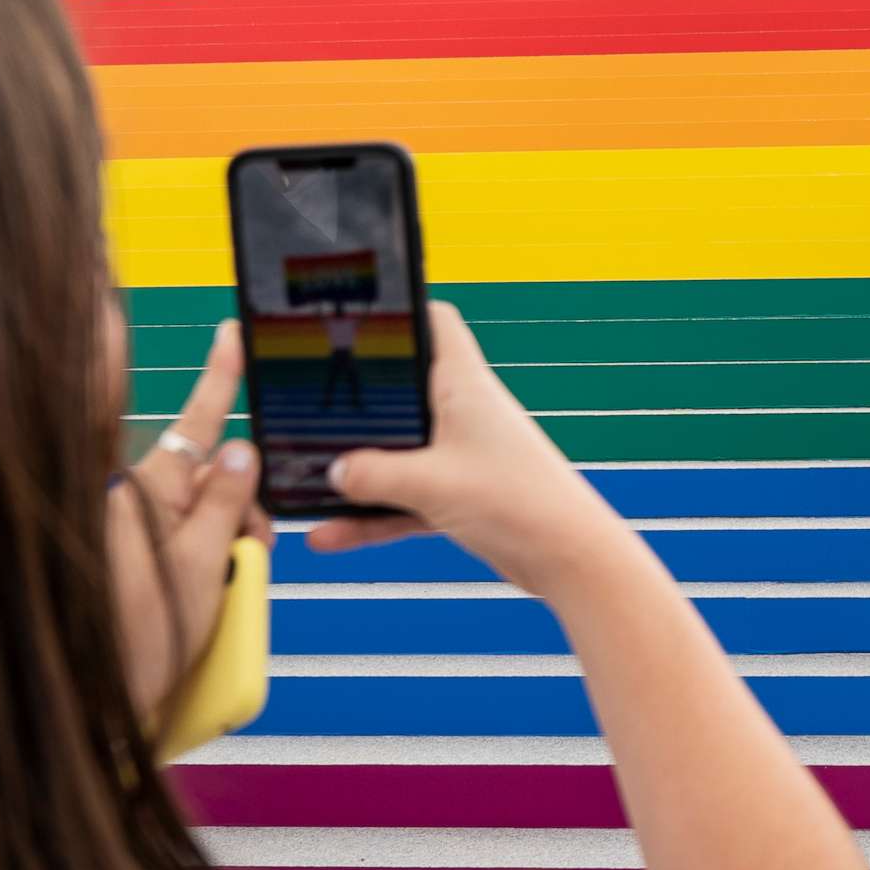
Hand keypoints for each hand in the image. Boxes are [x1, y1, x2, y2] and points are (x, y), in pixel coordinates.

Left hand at [109, 319, 270, 719]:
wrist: (93, 703)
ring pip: (202, 516)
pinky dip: (206, 568)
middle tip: (252, 562)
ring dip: (226, 549)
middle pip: (211, 478)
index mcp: (149, 490)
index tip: (235, 333)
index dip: (221, 376)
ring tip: (220, 598)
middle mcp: (133, 500)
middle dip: (244, 512)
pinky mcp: (130, 559)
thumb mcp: (203, 568)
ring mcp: (130, 530)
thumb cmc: (139, 640)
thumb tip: (243, 450)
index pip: (198, 421)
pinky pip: (184, 545)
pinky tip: (203, 603)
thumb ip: (227, 503)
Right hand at [306, 302, 623, 593]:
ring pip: (396, 452)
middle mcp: (463, 412)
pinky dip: (370, 516)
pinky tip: (326, 535)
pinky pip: (404, 499)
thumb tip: (332, 470)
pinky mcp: (461, 496)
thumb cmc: (516, 502)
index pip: (436, 323)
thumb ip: (373, 474)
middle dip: (354, 399)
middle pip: (401, 391)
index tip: (354, 313)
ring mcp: (462, 455)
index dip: (401, 311)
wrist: (569, 558)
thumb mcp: (430, 484)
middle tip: (301, 400)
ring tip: (300, 475)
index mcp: (464, 385)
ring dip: (355, 468)